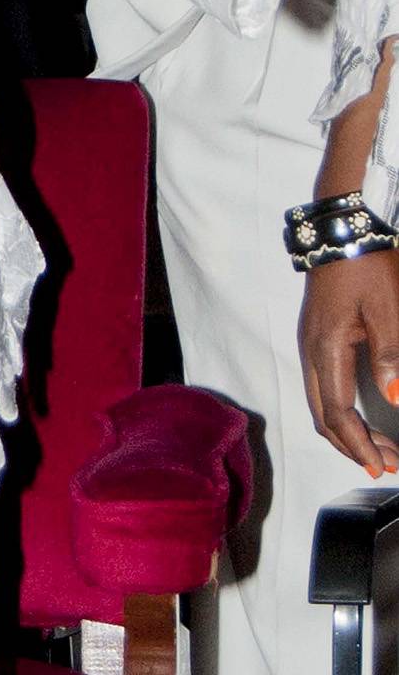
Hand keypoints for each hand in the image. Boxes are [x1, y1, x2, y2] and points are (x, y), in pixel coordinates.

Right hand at [300, 250, 398, 476]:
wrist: (340, 230)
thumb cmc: (365, 266)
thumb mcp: (387, 308)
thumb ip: (390, 355)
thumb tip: (395, 399)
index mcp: (326, 348)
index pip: (337, 412)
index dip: (358, 445)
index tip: (382, 467)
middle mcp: (310, 351)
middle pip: (322, 415)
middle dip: (352, 446)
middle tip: (387, 464)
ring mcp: (309, 343)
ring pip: (319, 403)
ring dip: (346, 431)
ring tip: (379, 447)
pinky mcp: (315, 337)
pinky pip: (322, 387)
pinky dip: (339, 411)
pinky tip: (361, 416)